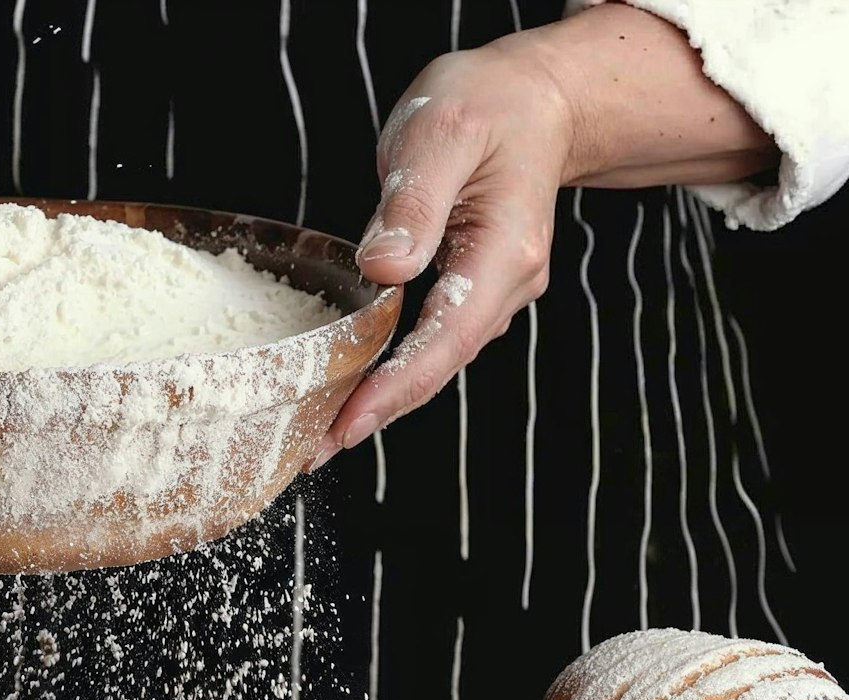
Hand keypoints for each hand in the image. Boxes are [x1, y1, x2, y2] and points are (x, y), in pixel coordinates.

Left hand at [308, 4, 776, 467]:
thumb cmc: (491, 105)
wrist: (538, 101)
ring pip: (436, 362)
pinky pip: (432, 343)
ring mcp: (495, 294)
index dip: (396, 388)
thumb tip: (384, 268)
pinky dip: (392, 370)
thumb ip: (414, 202)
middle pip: (439, 367)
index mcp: (503, 252)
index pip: (446, 339)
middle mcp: (507, 286)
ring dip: (382, 399)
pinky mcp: (475, 292)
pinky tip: (352, 386)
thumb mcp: (443, 132)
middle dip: (378, 411)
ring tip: (319, 429)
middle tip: (310, 450)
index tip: (346, 424)